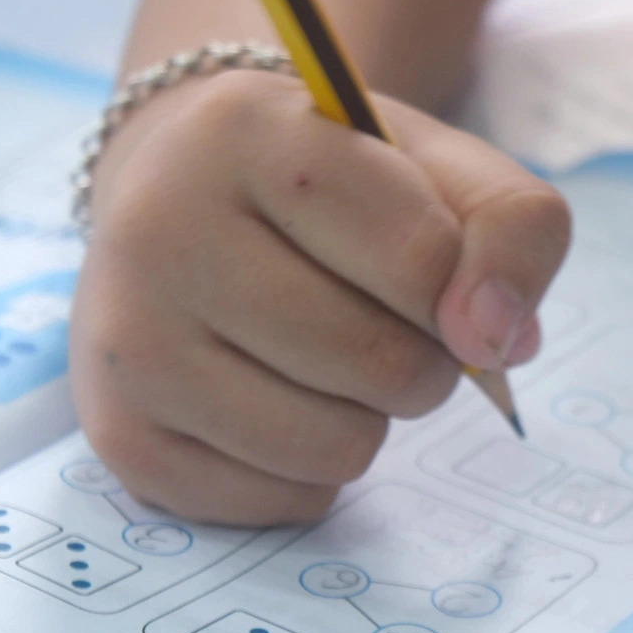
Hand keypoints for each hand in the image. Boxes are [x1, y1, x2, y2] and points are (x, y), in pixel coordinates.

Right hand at [70, 68, 570, 524]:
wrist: (190, 199)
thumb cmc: (342, 189)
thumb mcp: (446, 168)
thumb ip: (514, 229)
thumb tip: (494, 339)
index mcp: (247, 130)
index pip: (422, 258)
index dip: (464, 286)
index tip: (440, 271)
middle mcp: (158, 228)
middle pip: (381, 364)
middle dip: (423, 360)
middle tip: (382, 318)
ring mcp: (125, 339)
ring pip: (336, 447)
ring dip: (369, 419)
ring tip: (327, 358)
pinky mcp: (118, 435)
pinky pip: (286, 502)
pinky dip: (313, 472)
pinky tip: (277, 399)